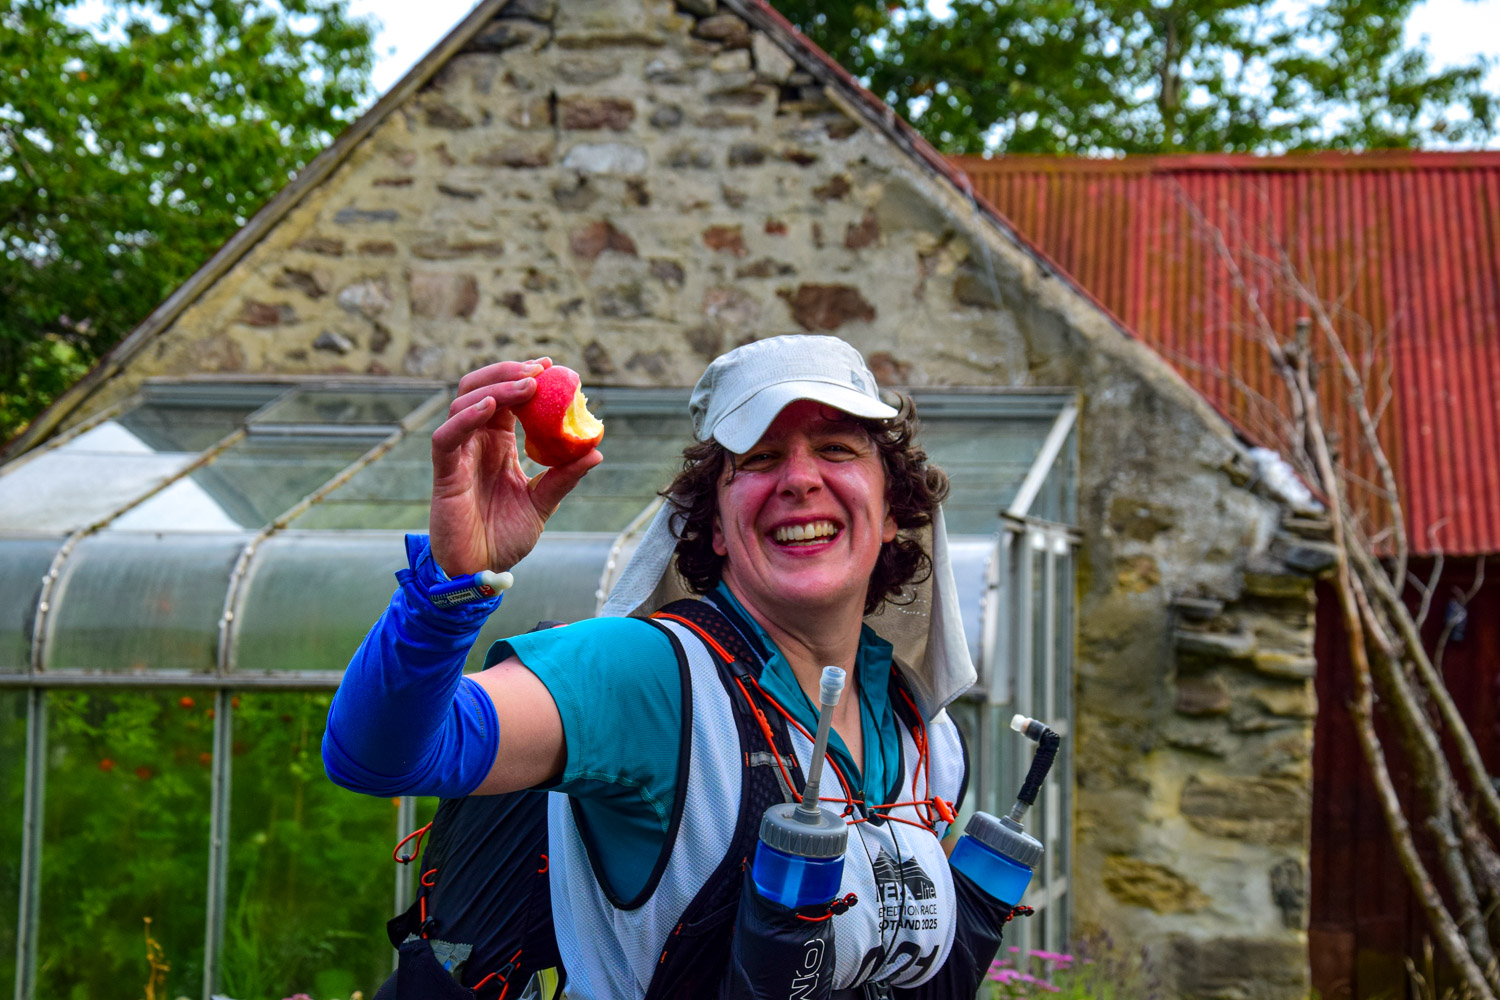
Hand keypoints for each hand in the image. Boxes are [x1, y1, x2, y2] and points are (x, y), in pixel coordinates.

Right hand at [429, 358, 603, 576]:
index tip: (551, 366)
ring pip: (464, 403)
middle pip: (482, 388)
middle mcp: (476, 442)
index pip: (507, 398)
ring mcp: (458, 454)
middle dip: (509, 371)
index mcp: (498, 443)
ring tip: (527, 385)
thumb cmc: (506, 536)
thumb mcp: (542, 503)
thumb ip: (564, 477)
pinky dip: (466, 417)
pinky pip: (447, 437)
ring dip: (495, 387)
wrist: (482, 569)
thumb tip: (596, 451)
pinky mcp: (444, 472)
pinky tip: (491, 407)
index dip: (524, 376)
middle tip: (540, 370)